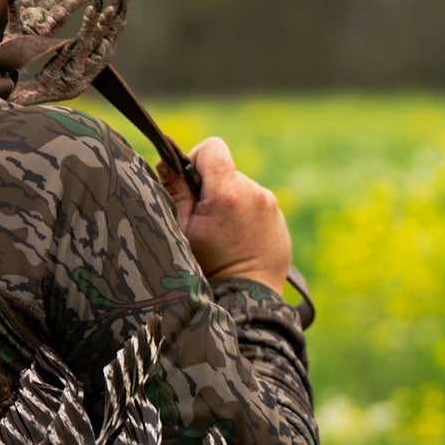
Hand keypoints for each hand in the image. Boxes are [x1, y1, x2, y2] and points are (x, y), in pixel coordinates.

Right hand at [157, 137, 292, 292]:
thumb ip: (174, 192)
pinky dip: (244, 216)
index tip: (189, 185)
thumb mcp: (181, 230)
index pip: (212, 147)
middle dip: (211, 188)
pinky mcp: (279, 219)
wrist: (247, 298)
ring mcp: (270, 205)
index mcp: (227, 192)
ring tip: (222, 235)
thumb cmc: (207, 267)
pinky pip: (256, 205)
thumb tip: (164, 162)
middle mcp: (254, 192)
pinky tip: (237, 242)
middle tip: (203, 221)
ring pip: (240, 189)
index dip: (195, 159)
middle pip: (225, 171)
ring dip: (228, 203)